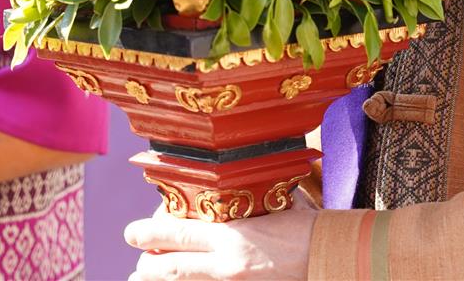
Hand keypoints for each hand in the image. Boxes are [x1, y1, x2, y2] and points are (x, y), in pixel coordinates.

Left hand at [125, 199, 318, 280]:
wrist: (333, 255)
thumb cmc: (306, 225)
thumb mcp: (273, 206)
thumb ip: (246, 203)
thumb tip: (225, 191)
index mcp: (233, 234)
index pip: (179, 234)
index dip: (150, 233)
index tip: (131, 233)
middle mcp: (228, 264)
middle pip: (174, 268)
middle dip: (149, 266)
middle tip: (138, 262)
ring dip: (161, 280)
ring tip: (143, 277)